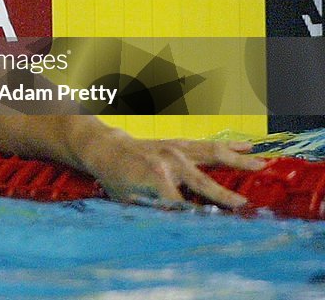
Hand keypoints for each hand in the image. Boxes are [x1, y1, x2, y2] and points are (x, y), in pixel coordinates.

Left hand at [79, 130, 265, 208]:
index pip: (182, 204)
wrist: (108, 149)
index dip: (196, 217)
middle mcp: (168, 161)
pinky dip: (229, 146)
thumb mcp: (129, 201)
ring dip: (238, 160)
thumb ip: (154, 211)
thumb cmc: (117, 180)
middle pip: (202, 181)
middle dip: (223, 194)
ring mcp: (176, 149)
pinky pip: (207, 144)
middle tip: (245, 203)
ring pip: (211, 154)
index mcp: (154, 179)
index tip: (216, 228)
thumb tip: (181, 226)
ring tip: (263, 164)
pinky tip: (248, 147)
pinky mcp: (180, 143)